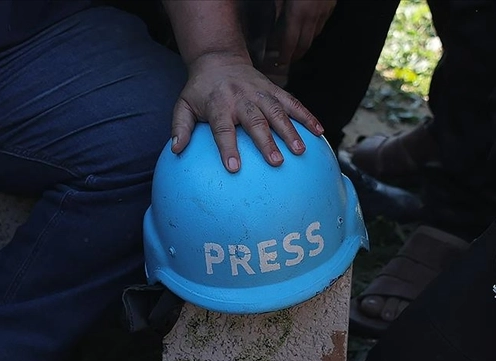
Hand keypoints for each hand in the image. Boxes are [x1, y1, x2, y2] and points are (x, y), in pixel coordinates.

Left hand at [171, 53, 323, 172]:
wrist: (219, 59)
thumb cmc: (200, 90)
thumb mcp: (183, 104)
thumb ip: (180, 127)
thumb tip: (176, 150)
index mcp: (218, 104)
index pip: (222, 128)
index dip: (227, 147)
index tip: (234, 168)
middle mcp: (241, 98)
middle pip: (255, 120)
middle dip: (266, 141)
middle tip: (276, 162)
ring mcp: (261, 93)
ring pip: (278, 111)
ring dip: (290, 130)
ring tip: (300, 150)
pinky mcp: (274, 90)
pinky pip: (293, 102)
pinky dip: (307, 115)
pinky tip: (319, 131)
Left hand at [277, 0, 335, 63]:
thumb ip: (279, 6)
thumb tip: (276, 18)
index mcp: (297, 13)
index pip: (290, 42)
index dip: (285, 55)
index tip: (280, 63)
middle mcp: (311, 16)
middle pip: (305, 44)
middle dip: (297, 55)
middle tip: (290, 59)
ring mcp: (323, 12)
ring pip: (316, 34)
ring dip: (306, 42)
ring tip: (298, 45)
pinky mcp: (331, 6)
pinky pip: (323, 22)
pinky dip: (315, 29)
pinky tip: (310, 27)